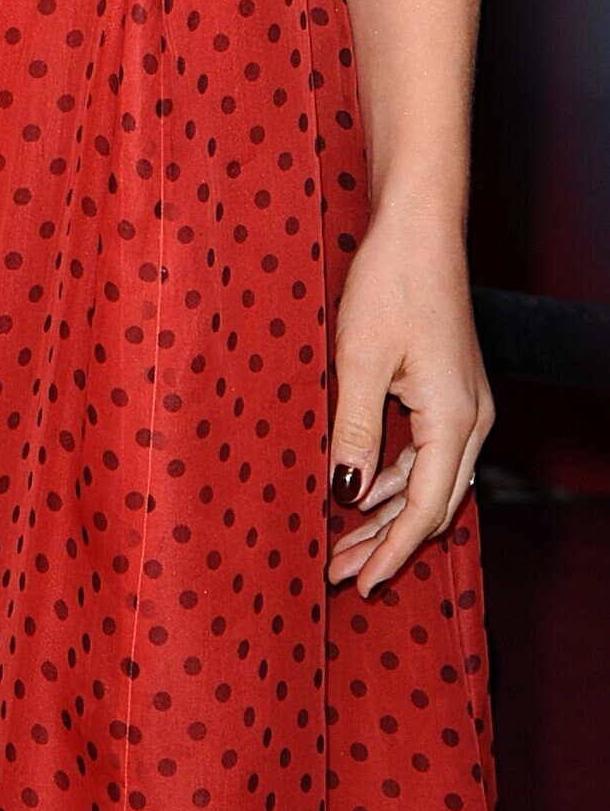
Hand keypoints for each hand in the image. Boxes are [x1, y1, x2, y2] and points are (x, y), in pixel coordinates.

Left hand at [327, 192, 491, 591]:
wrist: (419, 226)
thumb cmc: (390, 283)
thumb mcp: (359, 360)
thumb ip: (355, 430)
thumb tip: (348, 493)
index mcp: (454, 420)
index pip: (425, 510)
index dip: (391, 551)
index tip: (358, 583)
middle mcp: (470, 419)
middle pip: (431, 503)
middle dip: (385, 542)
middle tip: (340, 574)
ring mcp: (463, 404)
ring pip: (429, 479)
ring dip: (388, 512)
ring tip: (343, 541)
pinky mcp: (448, 388)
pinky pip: (426, 451)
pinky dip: (396, 477)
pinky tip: (363, 488)